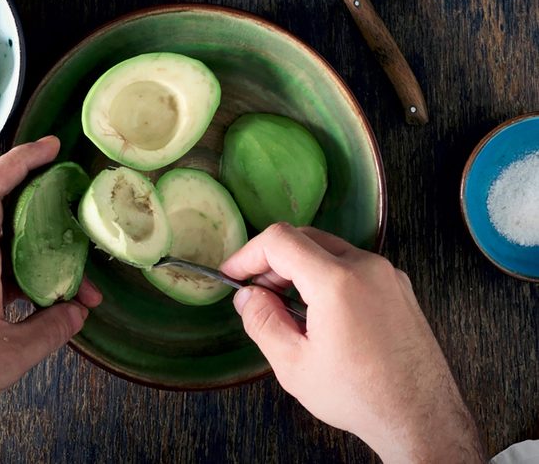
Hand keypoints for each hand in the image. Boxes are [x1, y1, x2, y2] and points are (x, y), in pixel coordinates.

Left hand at [0, 136, 101, 462]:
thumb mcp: (9, 357)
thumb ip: (52, 329)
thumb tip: (78, 312)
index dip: (20, 159)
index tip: (51, 148)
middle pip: (1, 203)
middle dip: (41, 193)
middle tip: (74, 193)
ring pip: (5, 237)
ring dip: (40, 245)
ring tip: (77, 272)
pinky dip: (28, 270)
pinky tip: (50, 296)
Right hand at [221, 223, 483, 463]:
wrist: (422, 418)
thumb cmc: (360, 396)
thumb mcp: (295, 366)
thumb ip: (262, 322)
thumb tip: (246, 296)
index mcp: (336, 280)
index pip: (280, 240)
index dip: (248, 253)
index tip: (233, 273)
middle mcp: (365, 265)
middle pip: (304, 238)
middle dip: (273, 261)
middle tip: (257, 293)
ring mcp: (386, 272)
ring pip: (328, 249)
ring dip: (299, 267)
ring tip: (288, 306)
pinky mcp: (398, 285)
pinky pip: (352, 264)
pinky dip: (326, 274)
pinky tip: (321, 310)